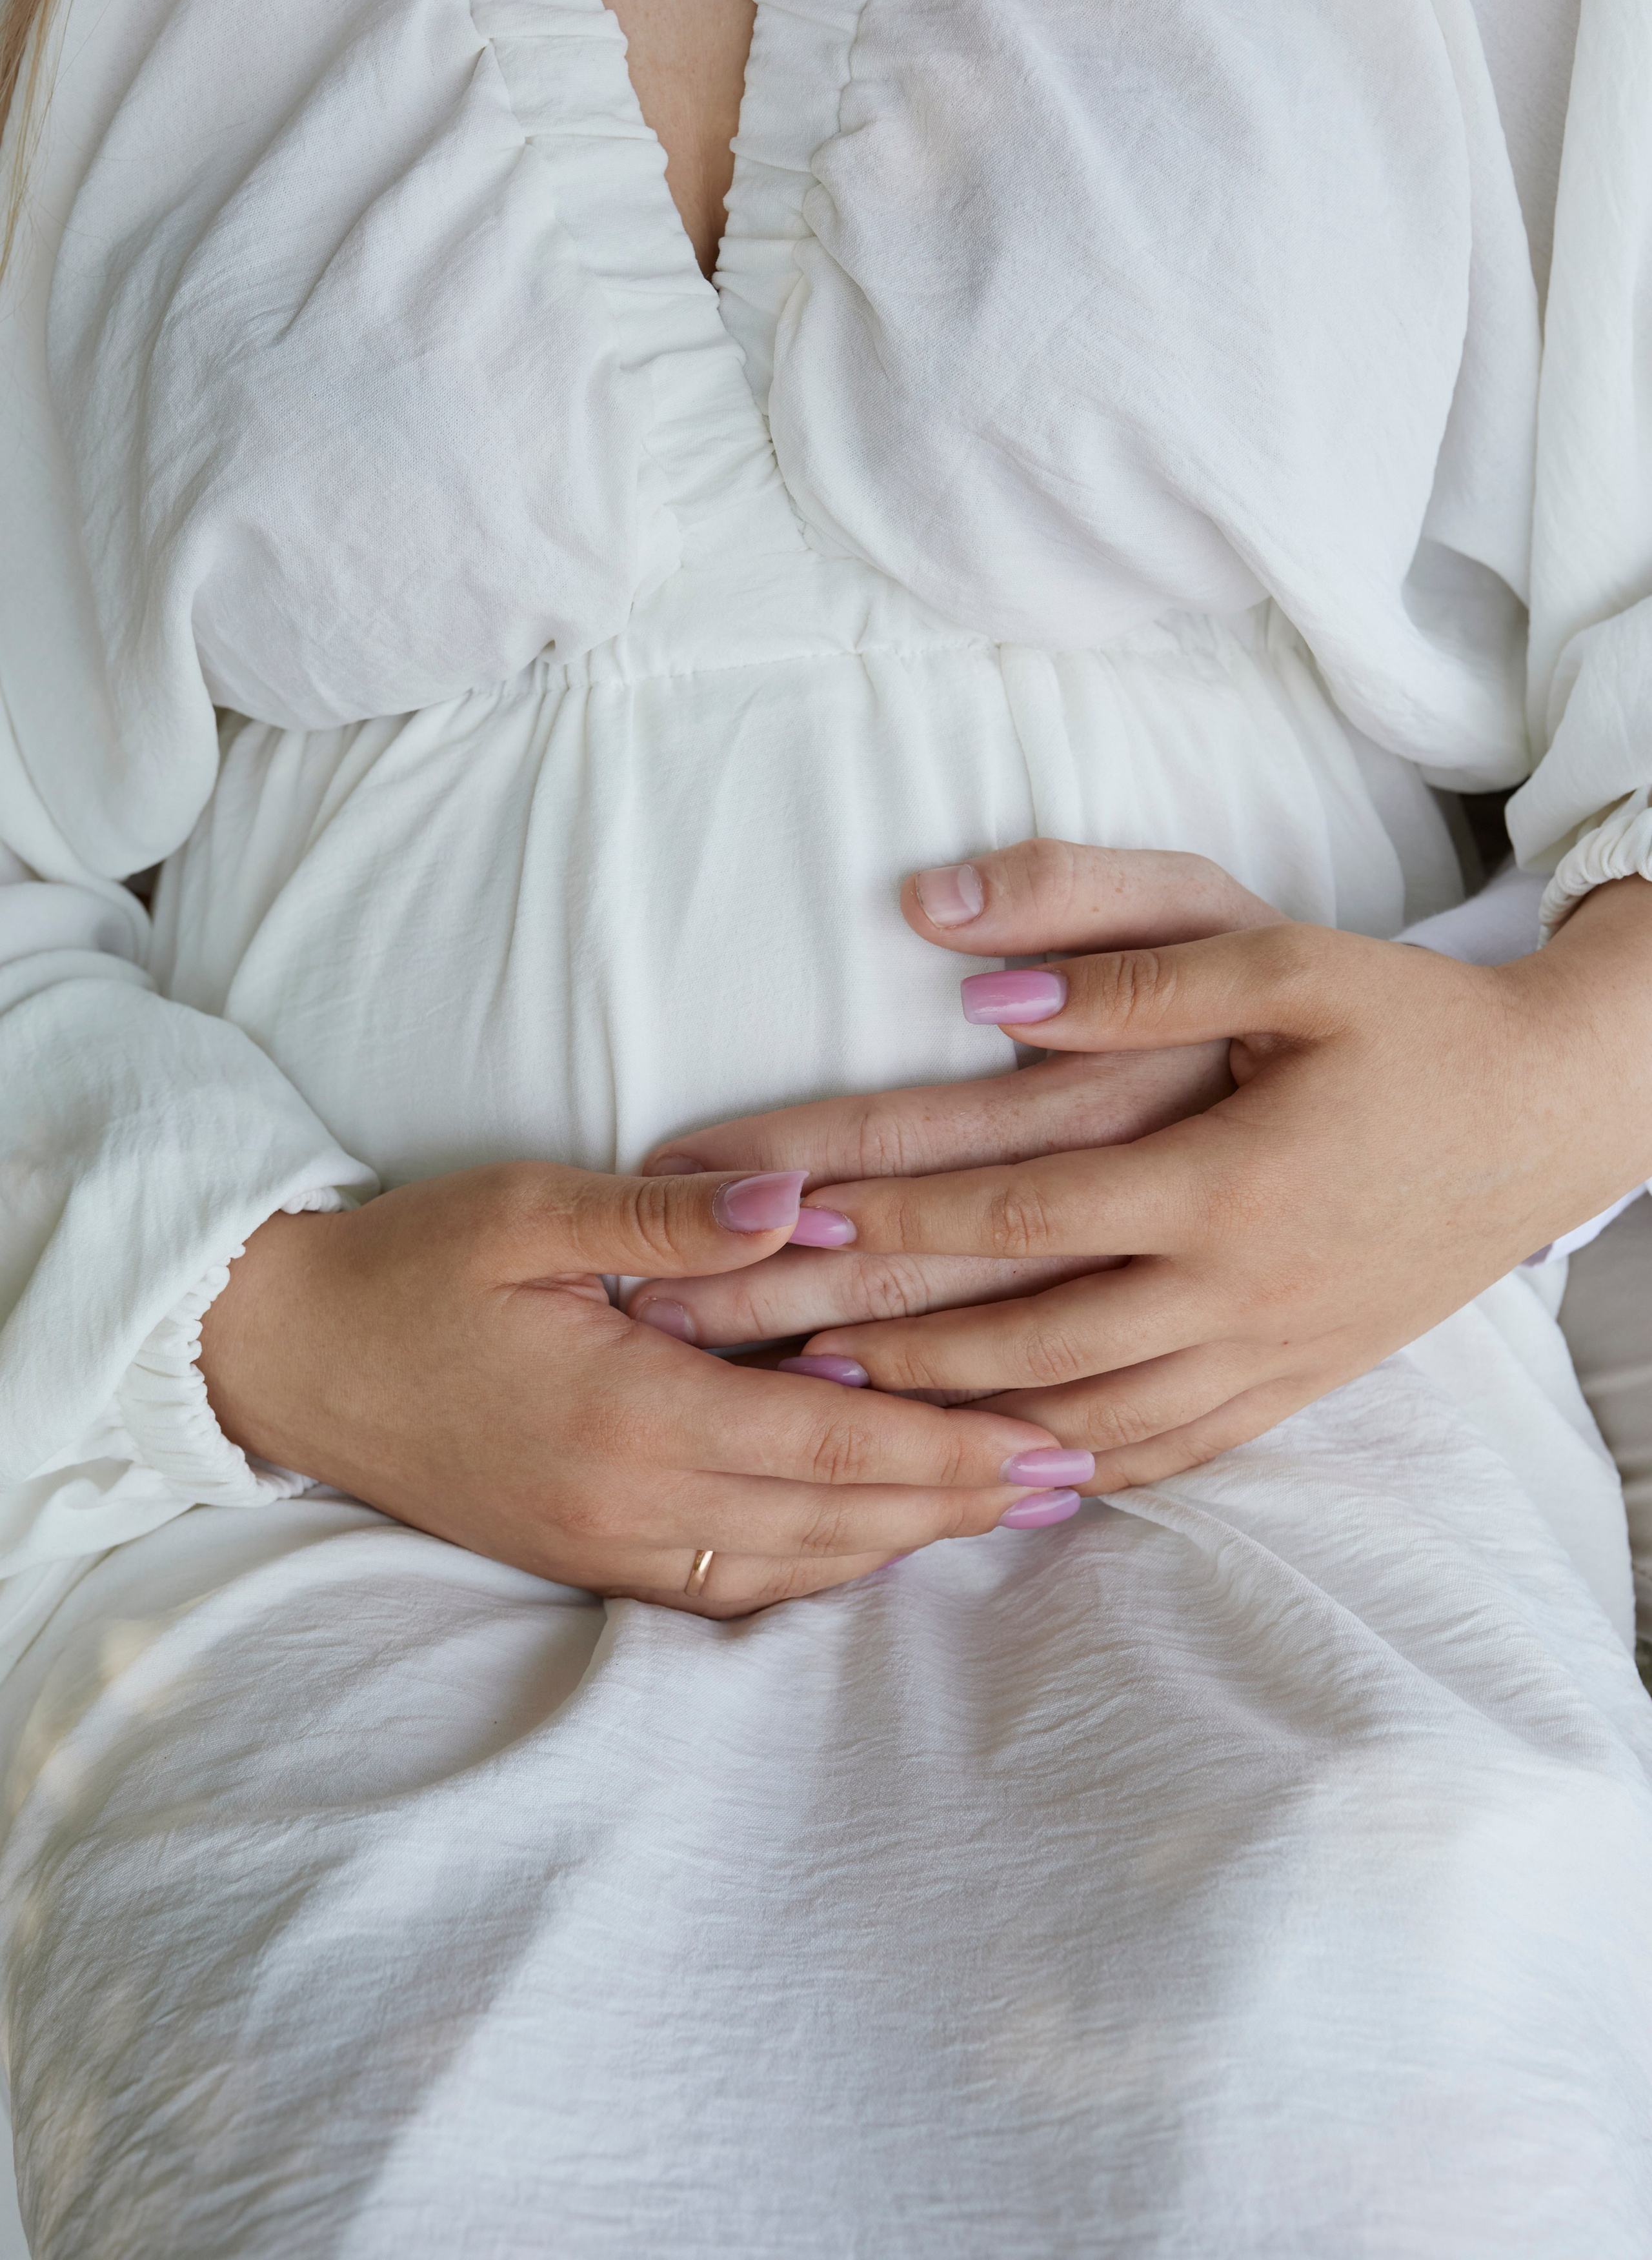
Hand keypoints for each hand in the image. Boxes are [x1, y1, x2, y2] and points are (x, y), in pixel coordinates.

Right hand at [197, 1162, 1084, 1616]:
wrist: (281, 1358)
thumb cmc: (407, 1265)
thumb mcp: (527, 1208)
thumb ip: (668, 1216)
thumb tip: (799, 1203)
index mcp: (631, 1412)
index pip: (833, 1438)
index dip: (953, 1446)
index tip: (1053, 1440)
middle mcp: (630, 1503)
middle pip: (835, 1519)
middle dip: (961, 1503)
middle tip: (1074, 1476)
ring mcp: (605, 1546)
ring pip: (793, 1568)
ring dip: (903, 1542)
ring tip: (1001, 1508)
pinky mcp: (583, 1560)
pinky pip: (729, 1588)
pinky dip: (818, 1568)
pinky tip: (871, 1539)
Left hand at [677, 858, 1651, 1491]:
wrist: (1551, 1116)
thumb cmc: (1410, 1022)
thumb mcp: (1285, 956)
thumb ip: (1128, 964)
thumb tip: (976, 983)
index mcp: (1215, 1172)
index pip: (1012, 1206)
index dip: (885, 1216)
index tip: (771, 1220)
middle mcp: (1229, 1282)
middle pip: (1014, 1330)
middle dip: (866, 1336)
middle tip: (745, 1343)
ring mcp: (1263, 1349)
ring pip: (1074, 1410)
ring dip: (944, 1416)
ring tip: (826, 1413)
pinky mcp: (1292, 1382)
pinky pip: (1163, 1449)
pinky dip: (1066, 1465)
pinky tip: (991, 1472)